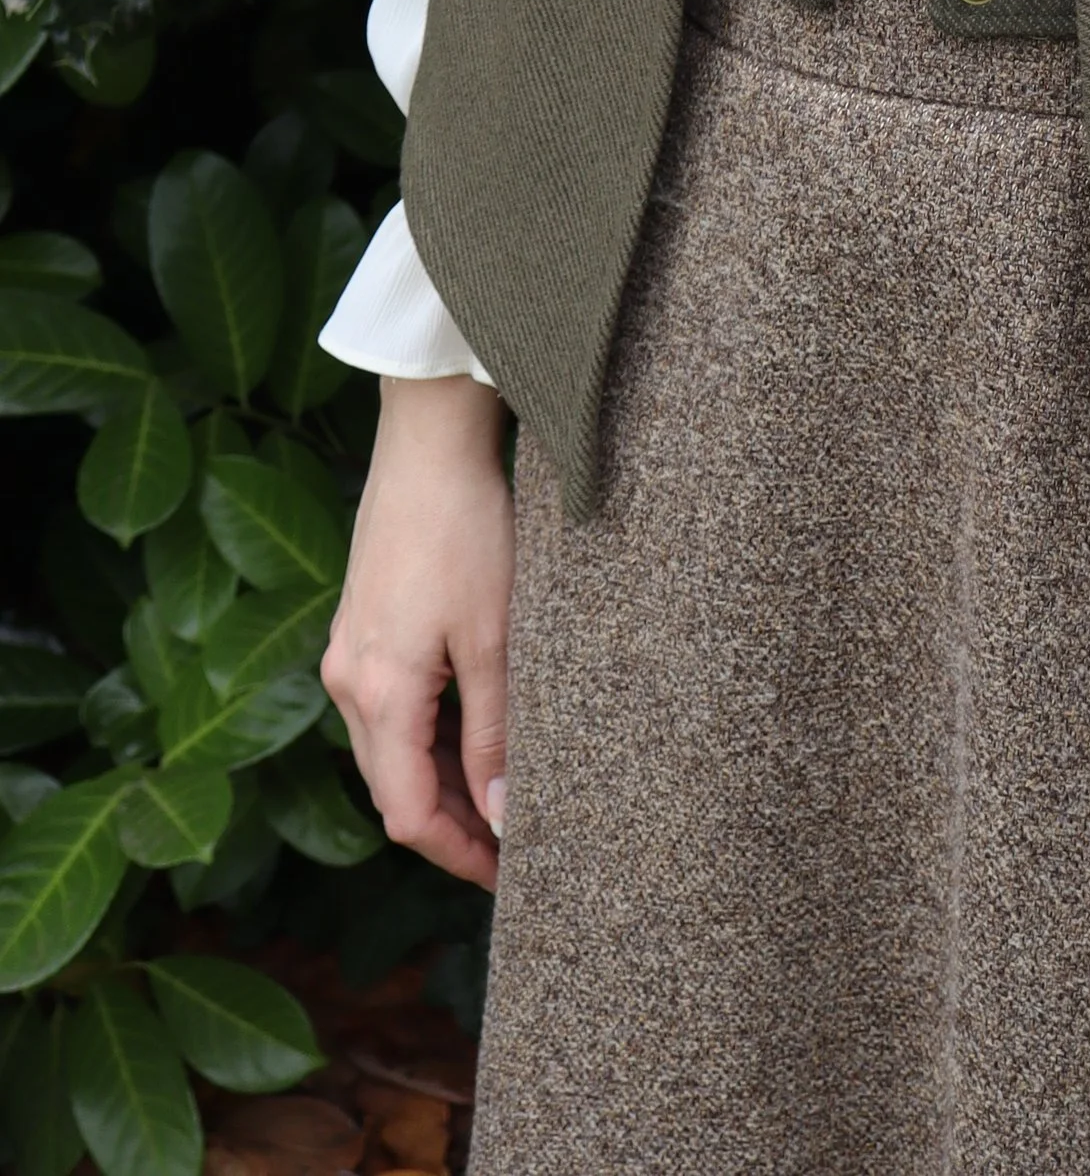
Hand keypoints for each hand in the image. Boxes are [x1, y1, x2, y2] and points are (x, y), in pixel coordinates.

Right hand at [321, 373, 513, 889]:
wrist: (428, 440)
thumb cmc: (468, 528)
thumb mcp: (496, 638)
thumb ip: (496, 734)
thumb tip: (505, 819)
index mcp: (377, 692)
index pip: (407, 815)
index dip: (458, 854)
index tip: (509, 877)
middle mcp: (346, 682)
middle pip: (392, 789)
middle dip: (451, 827)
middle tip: (515, 846)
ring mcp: (348, 653)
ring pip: (389, 750)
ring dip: (440, 782)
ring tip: (505, 797)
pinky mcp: (361, 627)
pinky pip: (387, 708)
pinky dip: (427, 736)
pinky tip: (474, 733)